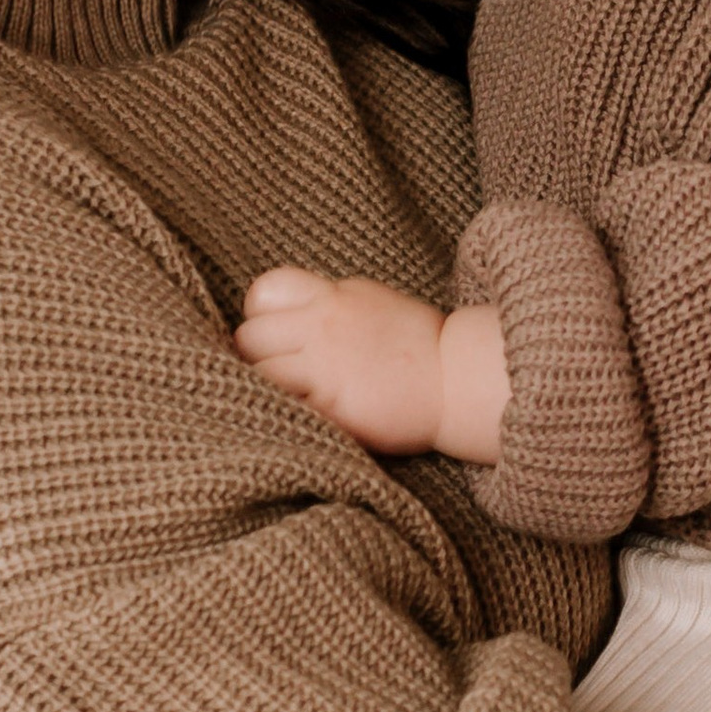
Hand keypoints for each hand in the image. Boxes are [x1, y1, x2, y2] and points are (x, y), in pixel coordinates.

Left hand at [236, 271, 510, 461]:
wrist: (460, 380)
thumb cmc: (424, 351)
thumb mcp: (375, 306)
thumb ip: (333, 310)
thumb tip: (296, 323)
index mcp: (334, 295)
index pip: (265, 291)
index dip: (260, 317)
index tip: (275, 340)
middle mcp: (323, 323)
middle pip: (250, 334)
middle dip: (255, 358)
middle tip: (275, 379)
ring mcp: (325, 362)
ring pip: (257, 371)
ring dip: (264, 389)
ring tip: (285, 403)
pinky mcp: (331, 401)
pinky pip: (283, 405)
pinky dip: (282, 414)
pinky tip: (297, 420)